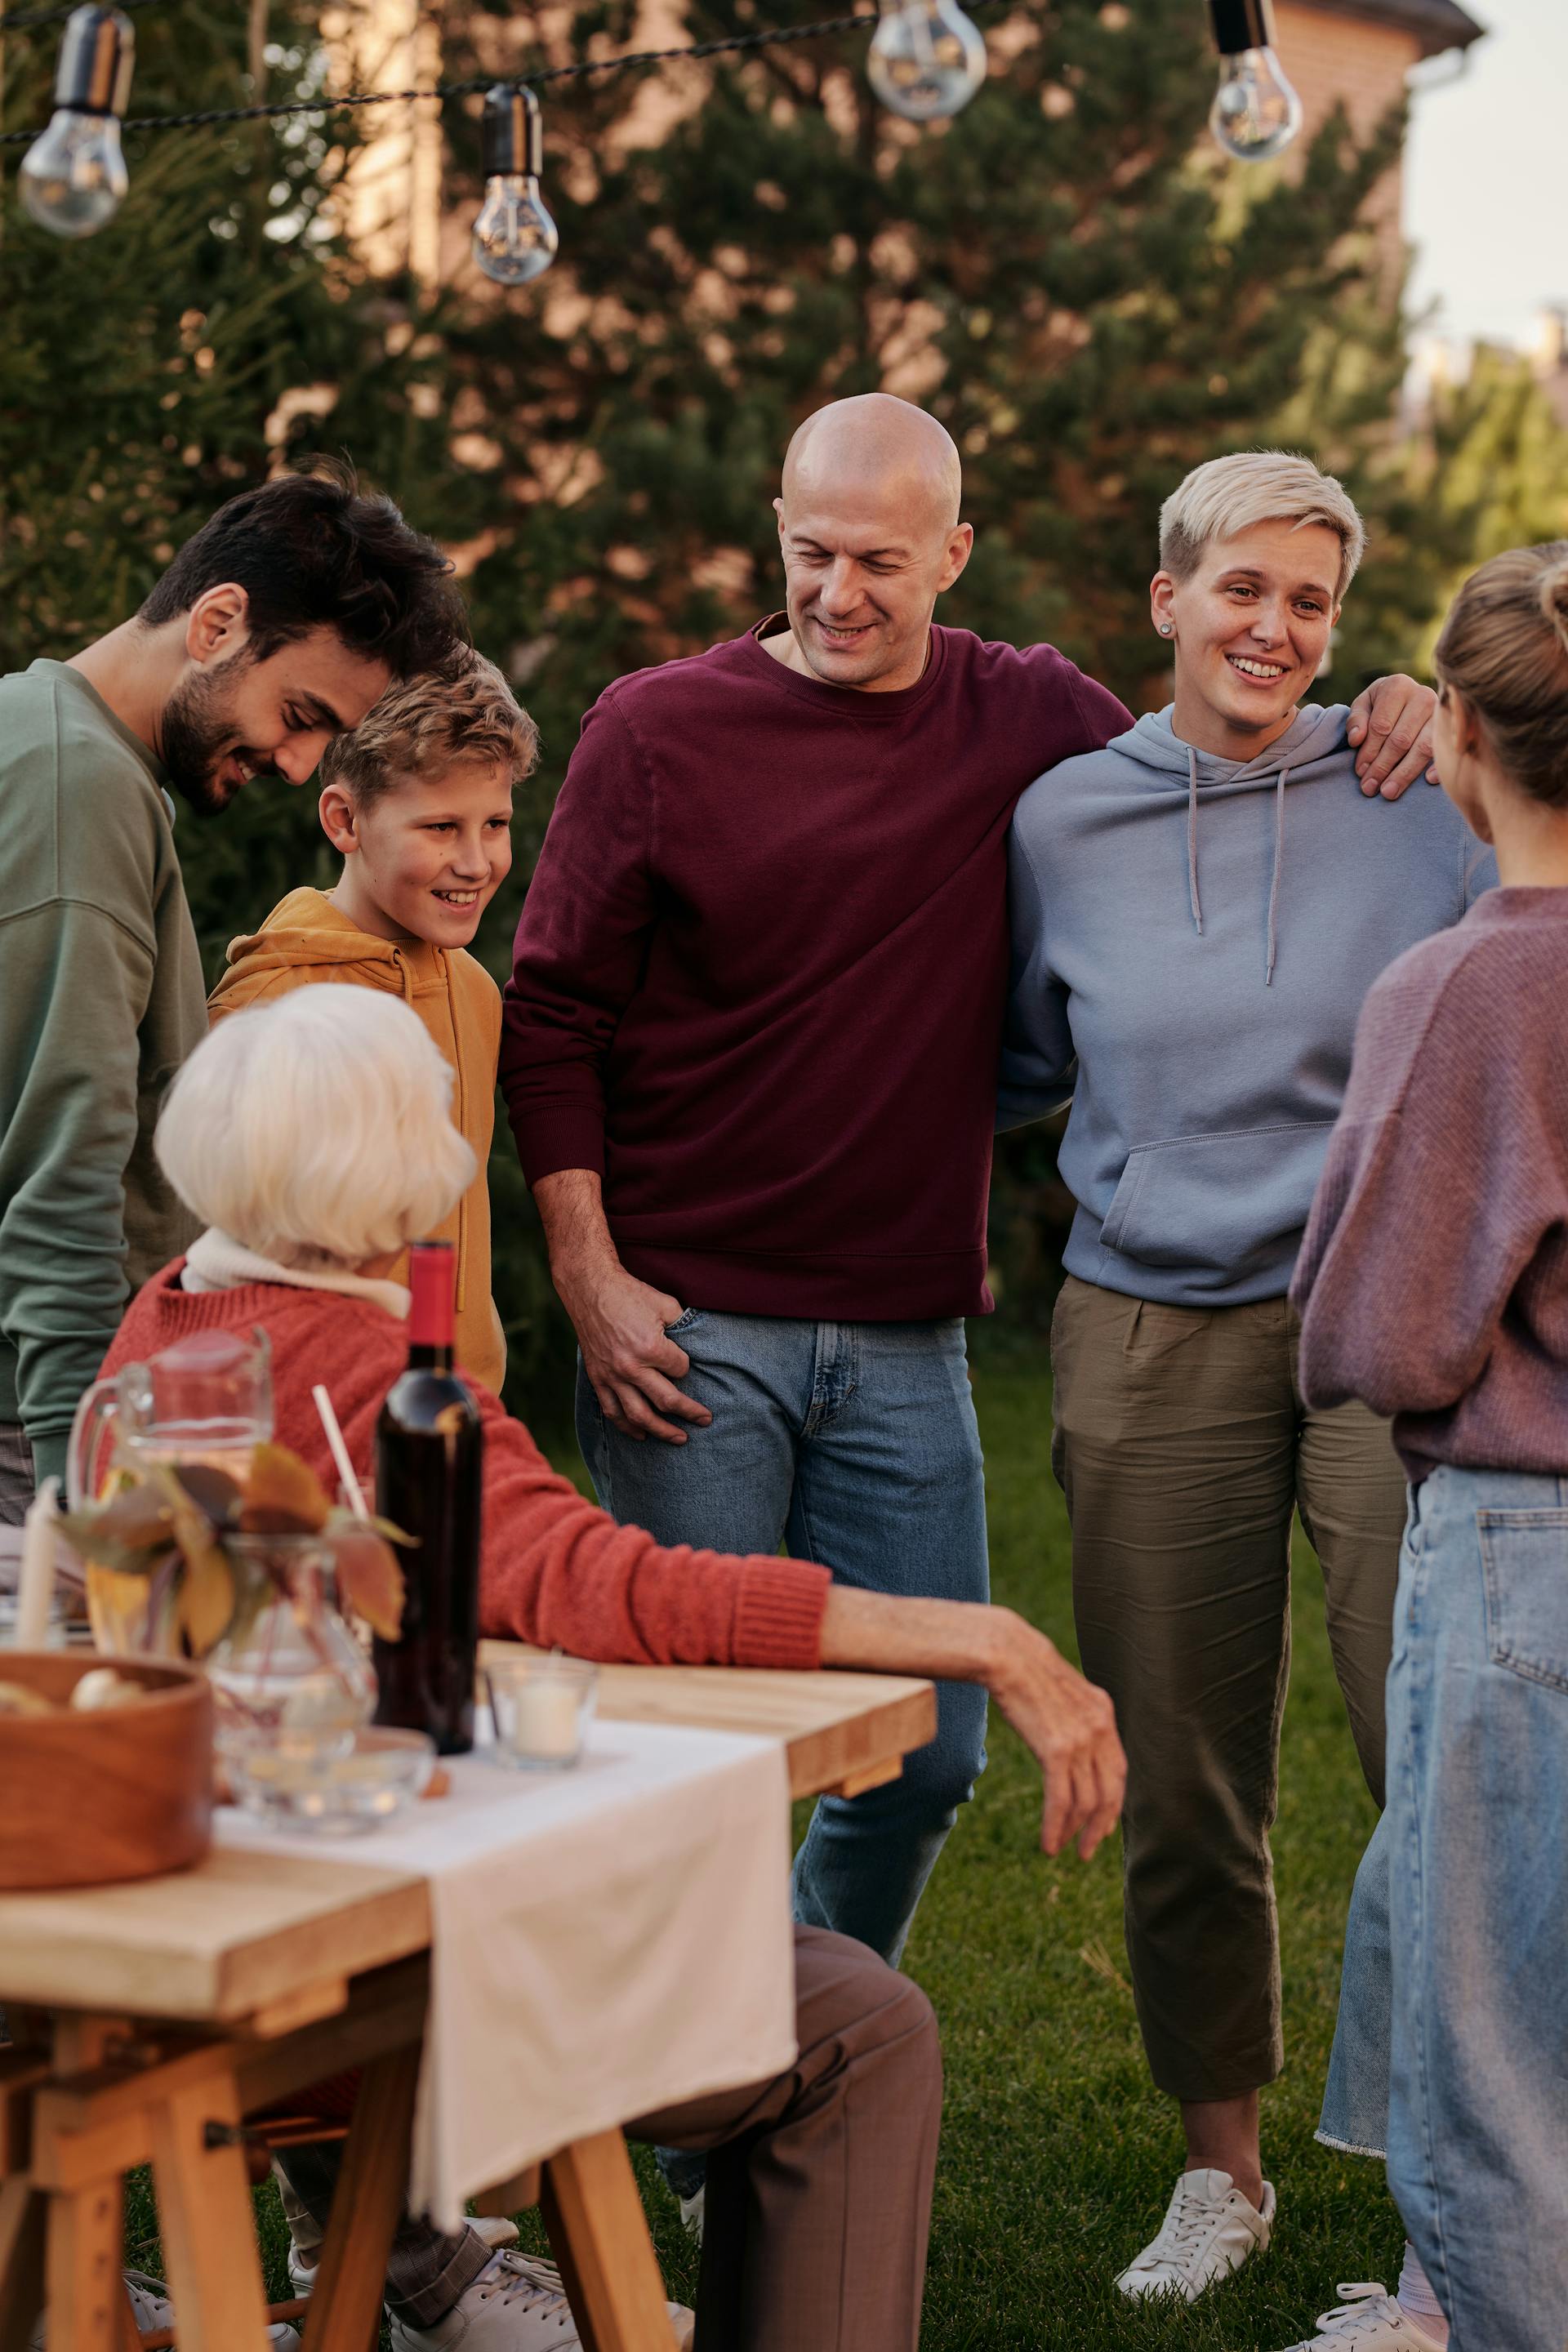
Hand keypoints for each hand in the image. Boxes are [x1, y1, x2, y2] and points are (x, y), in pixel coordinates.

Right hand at [561, 1260, 712, 1444]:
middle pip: (667, 1401)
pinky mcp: (598, 1378)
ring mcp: (612, 1376)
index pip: (681, 1370)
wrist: (590, 1289)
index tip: (683, 1362)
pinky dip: (626, 1427)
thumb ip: (683, 1327)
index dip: (686, 1367)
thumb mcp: (665, 1304)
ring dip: (661, 1431)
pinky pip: (612, 1411)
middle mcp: (631, 1368)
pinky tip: (640, 1435)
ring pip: (639, 1415)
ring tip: (679, 1439)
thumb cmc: (630, 1294)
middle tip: (704, 1421)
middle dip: (689, 1413)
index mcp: (651, 1348)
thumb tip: (697, 1344)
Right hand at [988, 1612, 1125, 1859]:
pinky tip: (1048, 1844)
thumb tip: (1070, 1744)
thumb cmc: (1025, 1670)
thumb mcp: (1063, 1693)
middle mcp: (1100, 1728)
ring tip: (1059, 1847)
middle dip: (1099, 1827)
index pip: (1118, 1771)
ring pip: (1085, 1801)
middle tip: (1086, 1850)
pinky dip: (1056, 1826)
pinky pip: (1062, 1799)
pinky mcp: (1057, 1749)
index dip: (1112, 1804)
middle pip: (1109, 1792)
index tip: (1101, 1827)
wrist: (1007, 1653)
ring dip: (1073, 1831)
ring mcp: (1081, 1739)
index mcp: (1103, 1712)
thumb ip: (1075, 1717)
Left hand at [1346, 673, 1438, 799]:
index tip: (1360, 772)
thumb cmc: (1382, 704)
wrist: (1411, 697)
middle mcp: (1423, 696)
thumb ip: (1356, 720)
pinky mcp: (1454, 727)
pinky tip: (1427, 781)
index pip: (1381, 726)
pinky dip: (1438, 765)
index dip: (1369, 751)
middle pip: (1401, 739)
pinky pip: (1446, 750)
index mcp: (1398, 687)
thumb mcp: (1364, 705)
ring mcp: (1441, 712)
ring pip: (1423, 747)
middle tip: (1370, 788)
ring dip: (1405, 773)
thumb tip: (1356, 739)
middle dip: (1383, 767)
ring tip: (1388, 793)